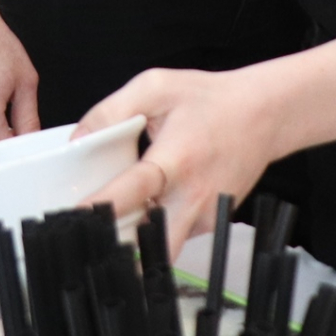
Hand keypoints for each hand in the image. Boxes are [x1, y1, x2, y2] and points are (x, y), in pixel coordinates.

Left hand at [76, 65, 281, 255]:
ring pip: (161, 246)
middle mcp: (192, 196)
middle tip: (87, 241)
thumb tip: (78, 139)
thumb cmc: (208, 99)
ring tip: (109, 225)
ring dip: (134, 242)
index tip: (73, 220)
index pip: (132, 192)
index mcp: (176, 159)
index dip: (100, 207)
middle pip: (150, 245)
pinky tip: (146, 207)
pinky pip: (174, 235)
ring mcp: (204, 216)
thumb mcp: (156, 87)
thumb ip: (112, 110)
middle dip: (118, 248)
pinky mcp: (211, 224)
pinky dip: (155, 229)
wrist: (262, 114)